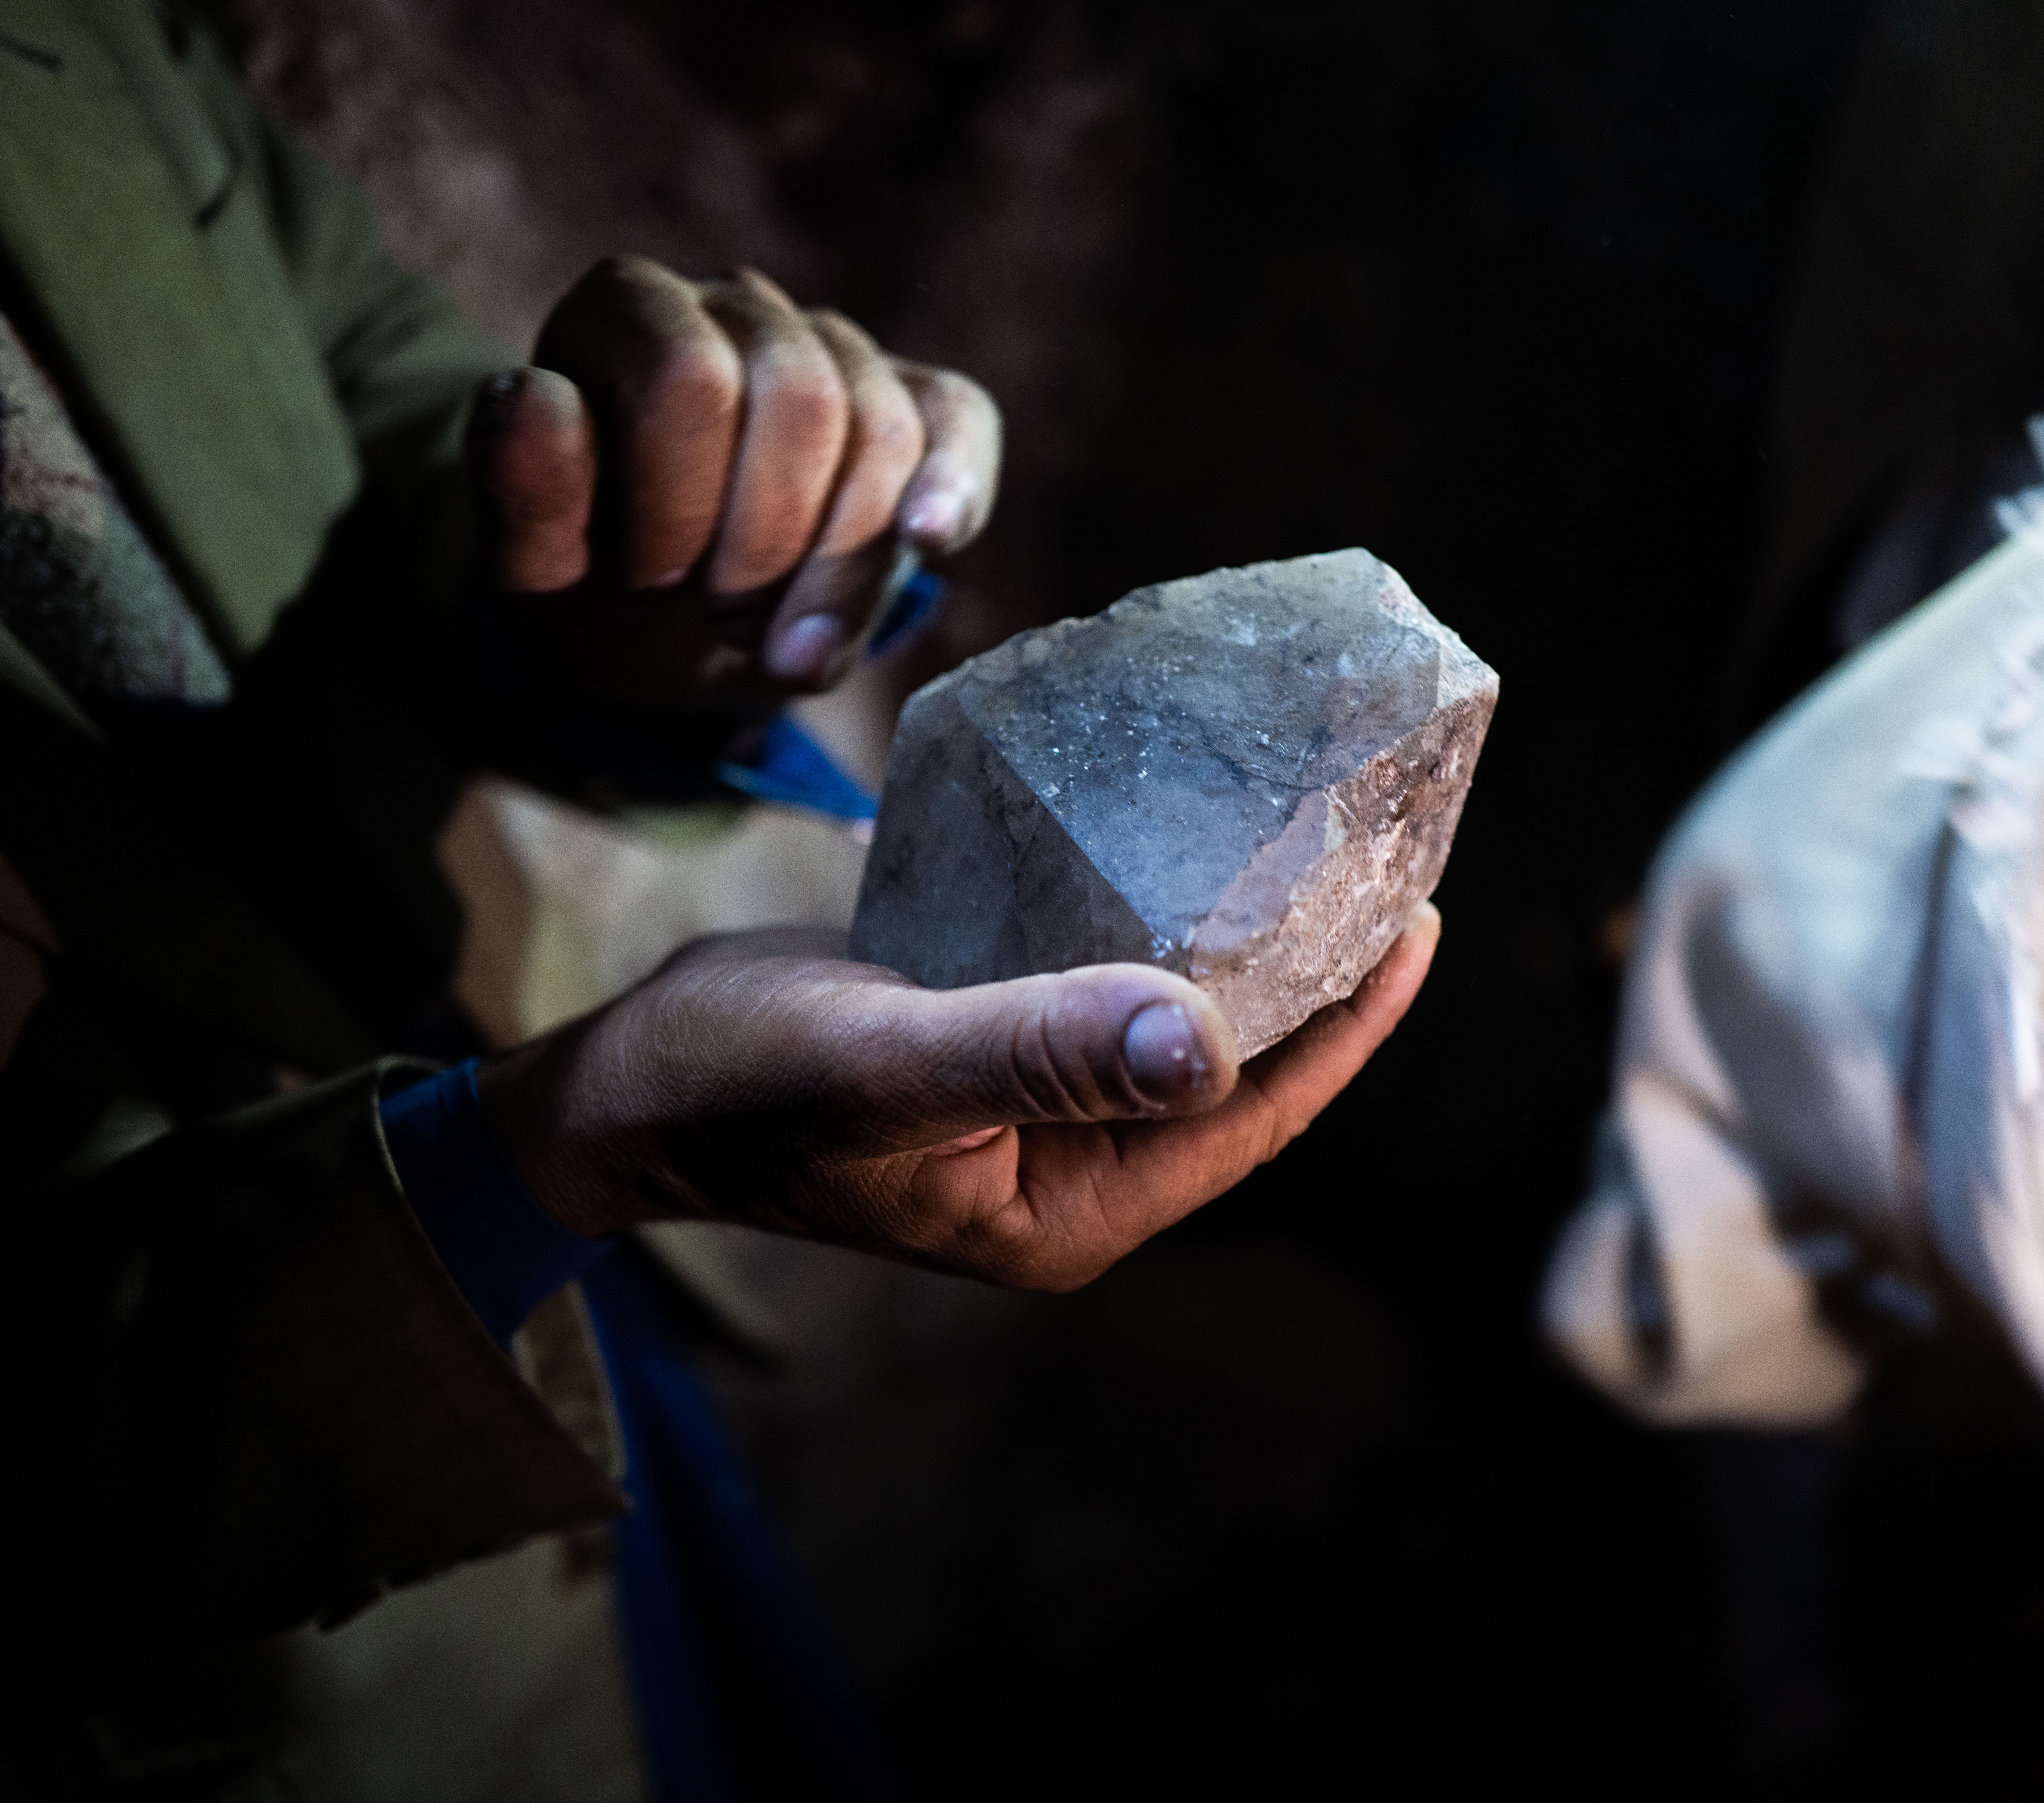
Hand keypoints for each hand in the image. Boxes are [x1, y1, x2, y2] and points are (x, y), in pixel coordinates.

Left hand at [469, 257, 1000, 694]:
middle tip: (718, 611)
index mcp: (623, 312)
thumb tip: (536, 401)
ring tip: (779, 625)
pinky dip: (951, 488)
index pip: (689, 378)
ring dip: (837, 561)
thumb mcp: (537, 573)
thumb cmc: (599, 586)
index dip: (678, 504)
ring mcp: (832, 345)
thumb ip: (522, 494)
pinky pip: (956, 422)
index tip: (647, 578)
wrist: (666, 629)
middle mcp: (731, 304)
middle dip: (766, 541)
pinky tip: (930, 540)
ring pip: (880, 429)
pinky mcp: (915, 400)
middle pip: (801, 396)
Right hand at [477, 906, 1439, 1289]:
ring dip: (1238, 937)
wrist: (625, 1080)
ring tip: (1314, 837)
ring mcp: (1033, 1103)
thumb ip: (1034, 1049)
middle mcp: (1069, 1165)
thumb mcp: (881, 1064)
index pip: (1244, 1117)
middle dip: (1309, 973)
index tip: (1418, 917)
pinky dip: (1148, 915)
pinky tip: (1183, 837)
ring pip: (1172, 1017)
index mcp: (1069, 1206)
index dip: (1340, 1026)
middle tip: (1387, 854)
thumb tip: (1206, 1043)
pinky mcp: (997, 1039)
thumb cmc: (737, 1085)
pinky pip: (1104, 980)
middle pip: (1228, 1068)